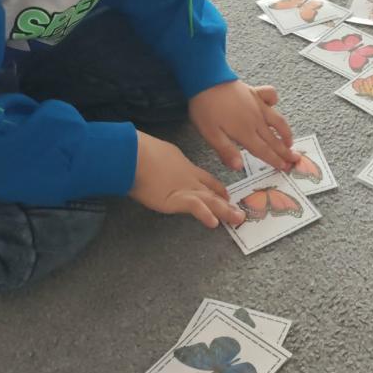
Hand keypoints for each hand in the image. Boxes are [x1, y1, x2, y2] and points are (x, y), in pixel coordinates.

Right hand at [128, 131, 244, 228]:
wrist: (133, 153)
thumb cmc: (139, 150)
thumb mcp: (158, 152)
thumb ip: (163, 161)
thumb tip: (158, 166)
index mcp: (184, 166)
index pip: (205, 179)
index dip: (217, 188)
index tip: (226, 195)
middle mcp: (187, 178)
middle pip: (211, 192)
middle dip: (226, 203)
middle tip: (239, 212)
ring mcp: (183, 189)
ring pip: (210, 201)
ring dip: (224, 211)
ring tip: (238, 219)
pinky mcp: (174, 199)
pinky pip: (194, 207)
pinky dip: (204, 215)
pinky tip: (213, 223)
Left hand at [189, 80, 296, 172]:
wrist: (206, 80)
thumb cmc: (205, 108)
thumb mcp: (210, 134)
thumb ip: (226, 151)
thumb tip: (239, 167)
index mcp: (245, 132)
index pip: (263, 150)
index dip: (275, 160)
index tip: (285, 167)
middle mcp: (256, 120)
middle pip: (273, 139)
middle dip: (285, 151)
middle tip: (295, 159)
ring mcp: (258, 105)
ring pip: (277, 120)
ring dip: (286, 132)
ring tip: (290, 141)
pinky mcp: (255, 92)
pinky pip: (271, 95)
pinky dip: (274, 101)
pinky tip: (273, 105)